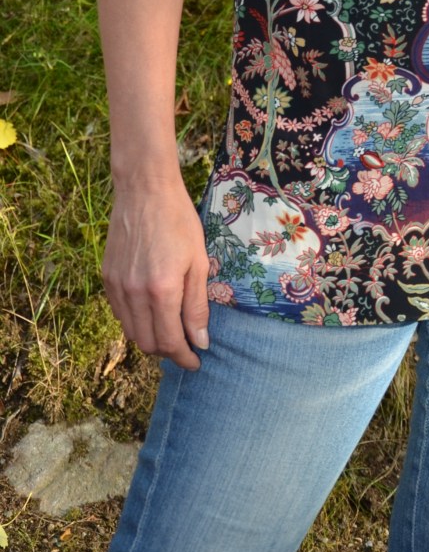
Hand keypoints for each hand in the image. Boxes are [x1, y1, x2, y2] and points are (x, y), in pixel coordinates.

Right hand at [102, 177, 211, 370]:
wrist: (145, 191)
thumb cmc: (179, 221)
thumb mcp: (198, 261)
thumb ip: (197, 305)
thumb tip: (199, 341)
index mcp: (161, 291)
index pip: (169, 342)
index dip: (183, 357)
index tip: (196, 361)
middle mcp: (134, 294)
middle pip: (147, 343)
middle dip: (168, 352)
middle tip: (186, 347)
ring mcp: (116, 286)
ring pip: (131, 332)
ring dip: (151, 339)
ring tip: (171, 332)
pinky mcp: (107, 278)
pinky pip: (120, 314)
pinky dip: (136, 322)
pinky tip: (152, 312)